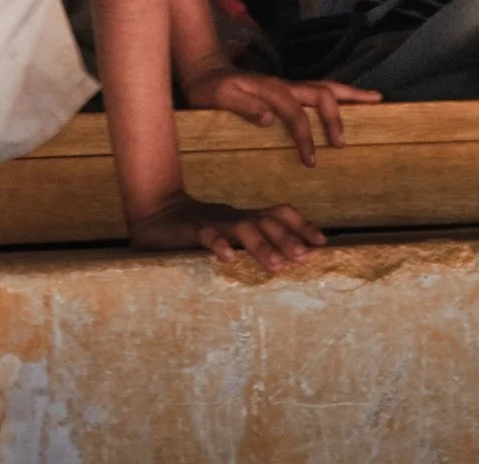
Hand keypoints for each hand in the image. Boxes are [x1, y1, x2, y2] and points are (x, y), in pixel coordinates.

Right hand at [128, 191, 327, 273]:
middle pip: (266, 221)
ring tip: (276, 265)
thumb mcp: (229, 236)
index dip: (302, 224)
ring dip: (262, 245)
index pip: (279, 213)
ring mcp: (213, 221)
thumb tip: (287, 261)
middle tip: (305, 257)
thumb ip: (252, 244)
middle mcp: (233, 217)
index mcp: (245, 218)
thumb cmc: (198, 231)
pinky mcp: (189, 230)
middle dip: (288, 238)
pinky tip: (229, 257)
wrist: (155, 216)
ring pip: (242, 227)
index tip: (322, 242)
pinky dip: (218, 244)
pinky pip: (205, 234)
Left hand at [183, 66, 381, 165]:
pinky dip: (339, 95)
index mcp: (271, 88)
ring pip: (326, 87)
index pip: (296, 113)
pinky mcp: (289, 91)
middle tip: (343, 143)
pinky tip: (353, 102)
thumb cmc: (210, 90)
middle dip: (336, 117)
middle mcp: (285, 84)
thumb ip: (243, 106)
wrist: (205, 74)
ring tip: (376, 99)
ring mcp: (290, 86)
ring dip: (351, 95)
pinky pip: (319, 92)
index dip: (306, 136)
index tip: (311, 160)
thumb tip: (269, 118)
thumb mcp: (219, 98)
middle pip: (322, 93)